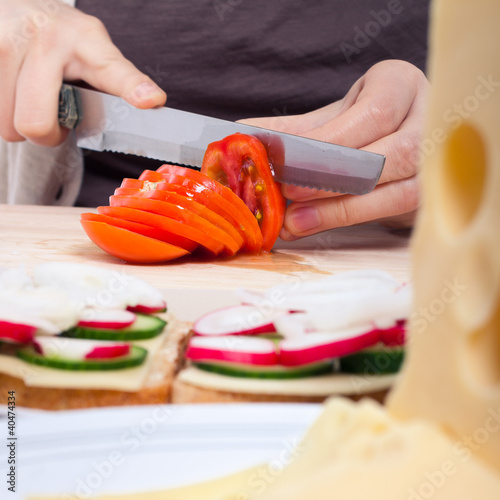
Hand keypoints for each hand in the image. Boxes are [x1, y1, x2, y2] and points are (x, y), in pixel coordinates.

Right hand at [0, 0, 165, 145]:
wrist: (19, 4)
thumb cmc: (62, 38)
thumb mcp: (95, 51)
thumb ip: (119, 80)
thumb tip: (152, 100)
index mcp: (88, 43)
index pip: (113, 70)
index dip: (132, 87)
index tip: (150, 99)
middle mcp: (45, 38)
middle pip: (35, 125)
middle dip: (45, 134)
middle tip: (53, 118)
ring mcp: (5, 41)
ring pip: (6, 127)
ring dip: (17, 121)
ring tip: (30, 97)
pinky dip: (3, 109)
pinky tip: (12, 90)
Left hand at [240, 60, 428, 239]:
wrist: (406, 141)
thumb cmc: (364, 127)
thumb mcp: (334, 119)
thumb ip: (295, 129)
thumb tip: (243, 138)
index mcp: (401, 85)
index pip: (373, 115)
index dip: (330, 144)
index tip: (287, 165)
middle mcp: (430, 118)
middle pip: (391, 154)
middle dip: (335, 181)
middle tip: (287, 197)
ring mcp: (439, 161)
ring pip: (399, 191)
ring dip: (342, 211)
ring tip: (295, 223)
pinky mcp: (434, 195)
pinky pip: (397, 214)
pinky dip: (353, 222)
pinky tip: (316, 227)